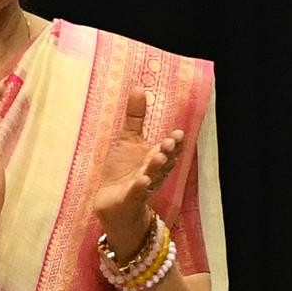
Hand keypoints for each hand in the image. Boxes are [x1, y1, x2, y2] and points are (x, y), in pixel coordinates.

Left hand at [84, 76, 187, 283]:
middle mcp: (153, 172)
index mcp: (155, 158)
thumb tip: (138, 85)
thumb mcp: (128, 141)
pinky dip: (139, 187)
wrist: (113, 205)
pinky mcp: (129, 199)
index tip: (179, 133)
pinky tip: (142, 180)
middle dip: (168, 152)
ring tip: (159, 156)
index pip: (169, 149)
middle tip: (171, 142)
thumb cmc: (124, 171)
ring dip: (156, 167)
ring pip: (152, 176)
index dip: (175, 143)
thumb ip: (135, 116)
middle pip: (164, 162)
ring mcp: (142, 186)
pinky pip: (136, 193)